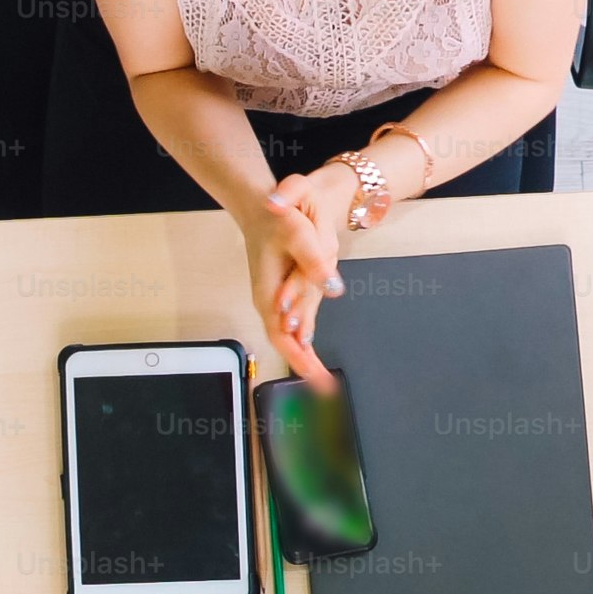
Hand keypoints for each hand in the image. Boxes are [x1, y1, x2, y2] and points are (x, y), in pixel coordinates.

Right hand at [245, 166, 352, 389]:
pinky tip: (311, 347)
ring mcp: (275, 296)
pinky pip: (292, 321)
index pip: (284, 336)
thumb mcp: (296, 233)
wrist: (259, 205)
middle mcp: (269, 300)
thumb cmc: (274, 217)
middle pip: (286, 341)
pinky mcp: (282, 290)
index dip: (301, 360)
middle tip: (325, 389)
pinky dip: (303, 336)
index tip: (318, 380)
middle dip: (305, 365)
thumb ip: (314, 263)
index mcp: (268, 293)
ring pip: (289, 333)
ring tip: (320, 375)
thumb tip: (334, 289)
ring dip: (304, 354)